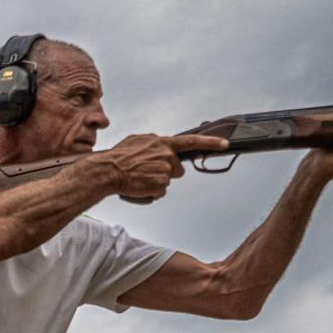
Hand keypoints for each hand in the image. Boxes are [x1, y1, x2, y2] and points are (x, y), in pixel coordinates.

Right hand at [97, 133, 230, 200]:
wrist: (108, 171)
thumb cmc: (118, 156)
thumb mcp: (137, 141)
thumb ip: (153, 143)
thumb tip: (160, 146)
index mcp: (162, 142)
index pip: (192, 141)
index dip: (211, 143)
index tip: (225, 144)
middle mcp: (167, 155)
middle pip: (177, 168)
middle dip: (167, 171)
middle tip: (147, 171)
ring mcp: (165, 171)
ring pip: (167, 180)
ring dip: (155, 181)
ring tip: (139, 177)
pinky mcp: (161, 185)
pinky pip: (160, 191)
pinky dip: (151, 191)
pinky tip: (139, 185)